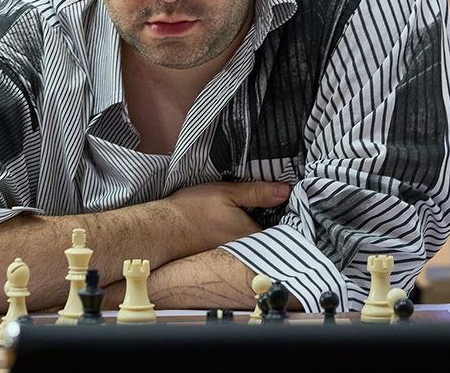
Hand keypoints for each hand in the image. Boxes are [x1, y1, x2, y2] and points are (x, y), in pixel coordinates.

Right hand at [164, 181, 291, 256]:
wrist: (161, 230)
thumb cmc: (192, 210)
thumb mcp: (227, 192)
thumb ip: (258, 193)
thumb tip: (285, 191)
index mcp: (250, 234)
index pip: (280, 230)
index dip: (286, 217)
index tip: (287, 206)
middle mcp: (244, 251)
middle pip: (268, 240)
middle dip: (272, 227)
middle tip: (272, 208)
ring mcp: (231, 257)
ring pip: (253, 244)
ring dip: (256, 233)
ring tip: (253, 215)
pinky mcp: (219, 258)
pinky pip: (239, 249)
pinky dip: (241, 239)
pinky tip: (232, 226)